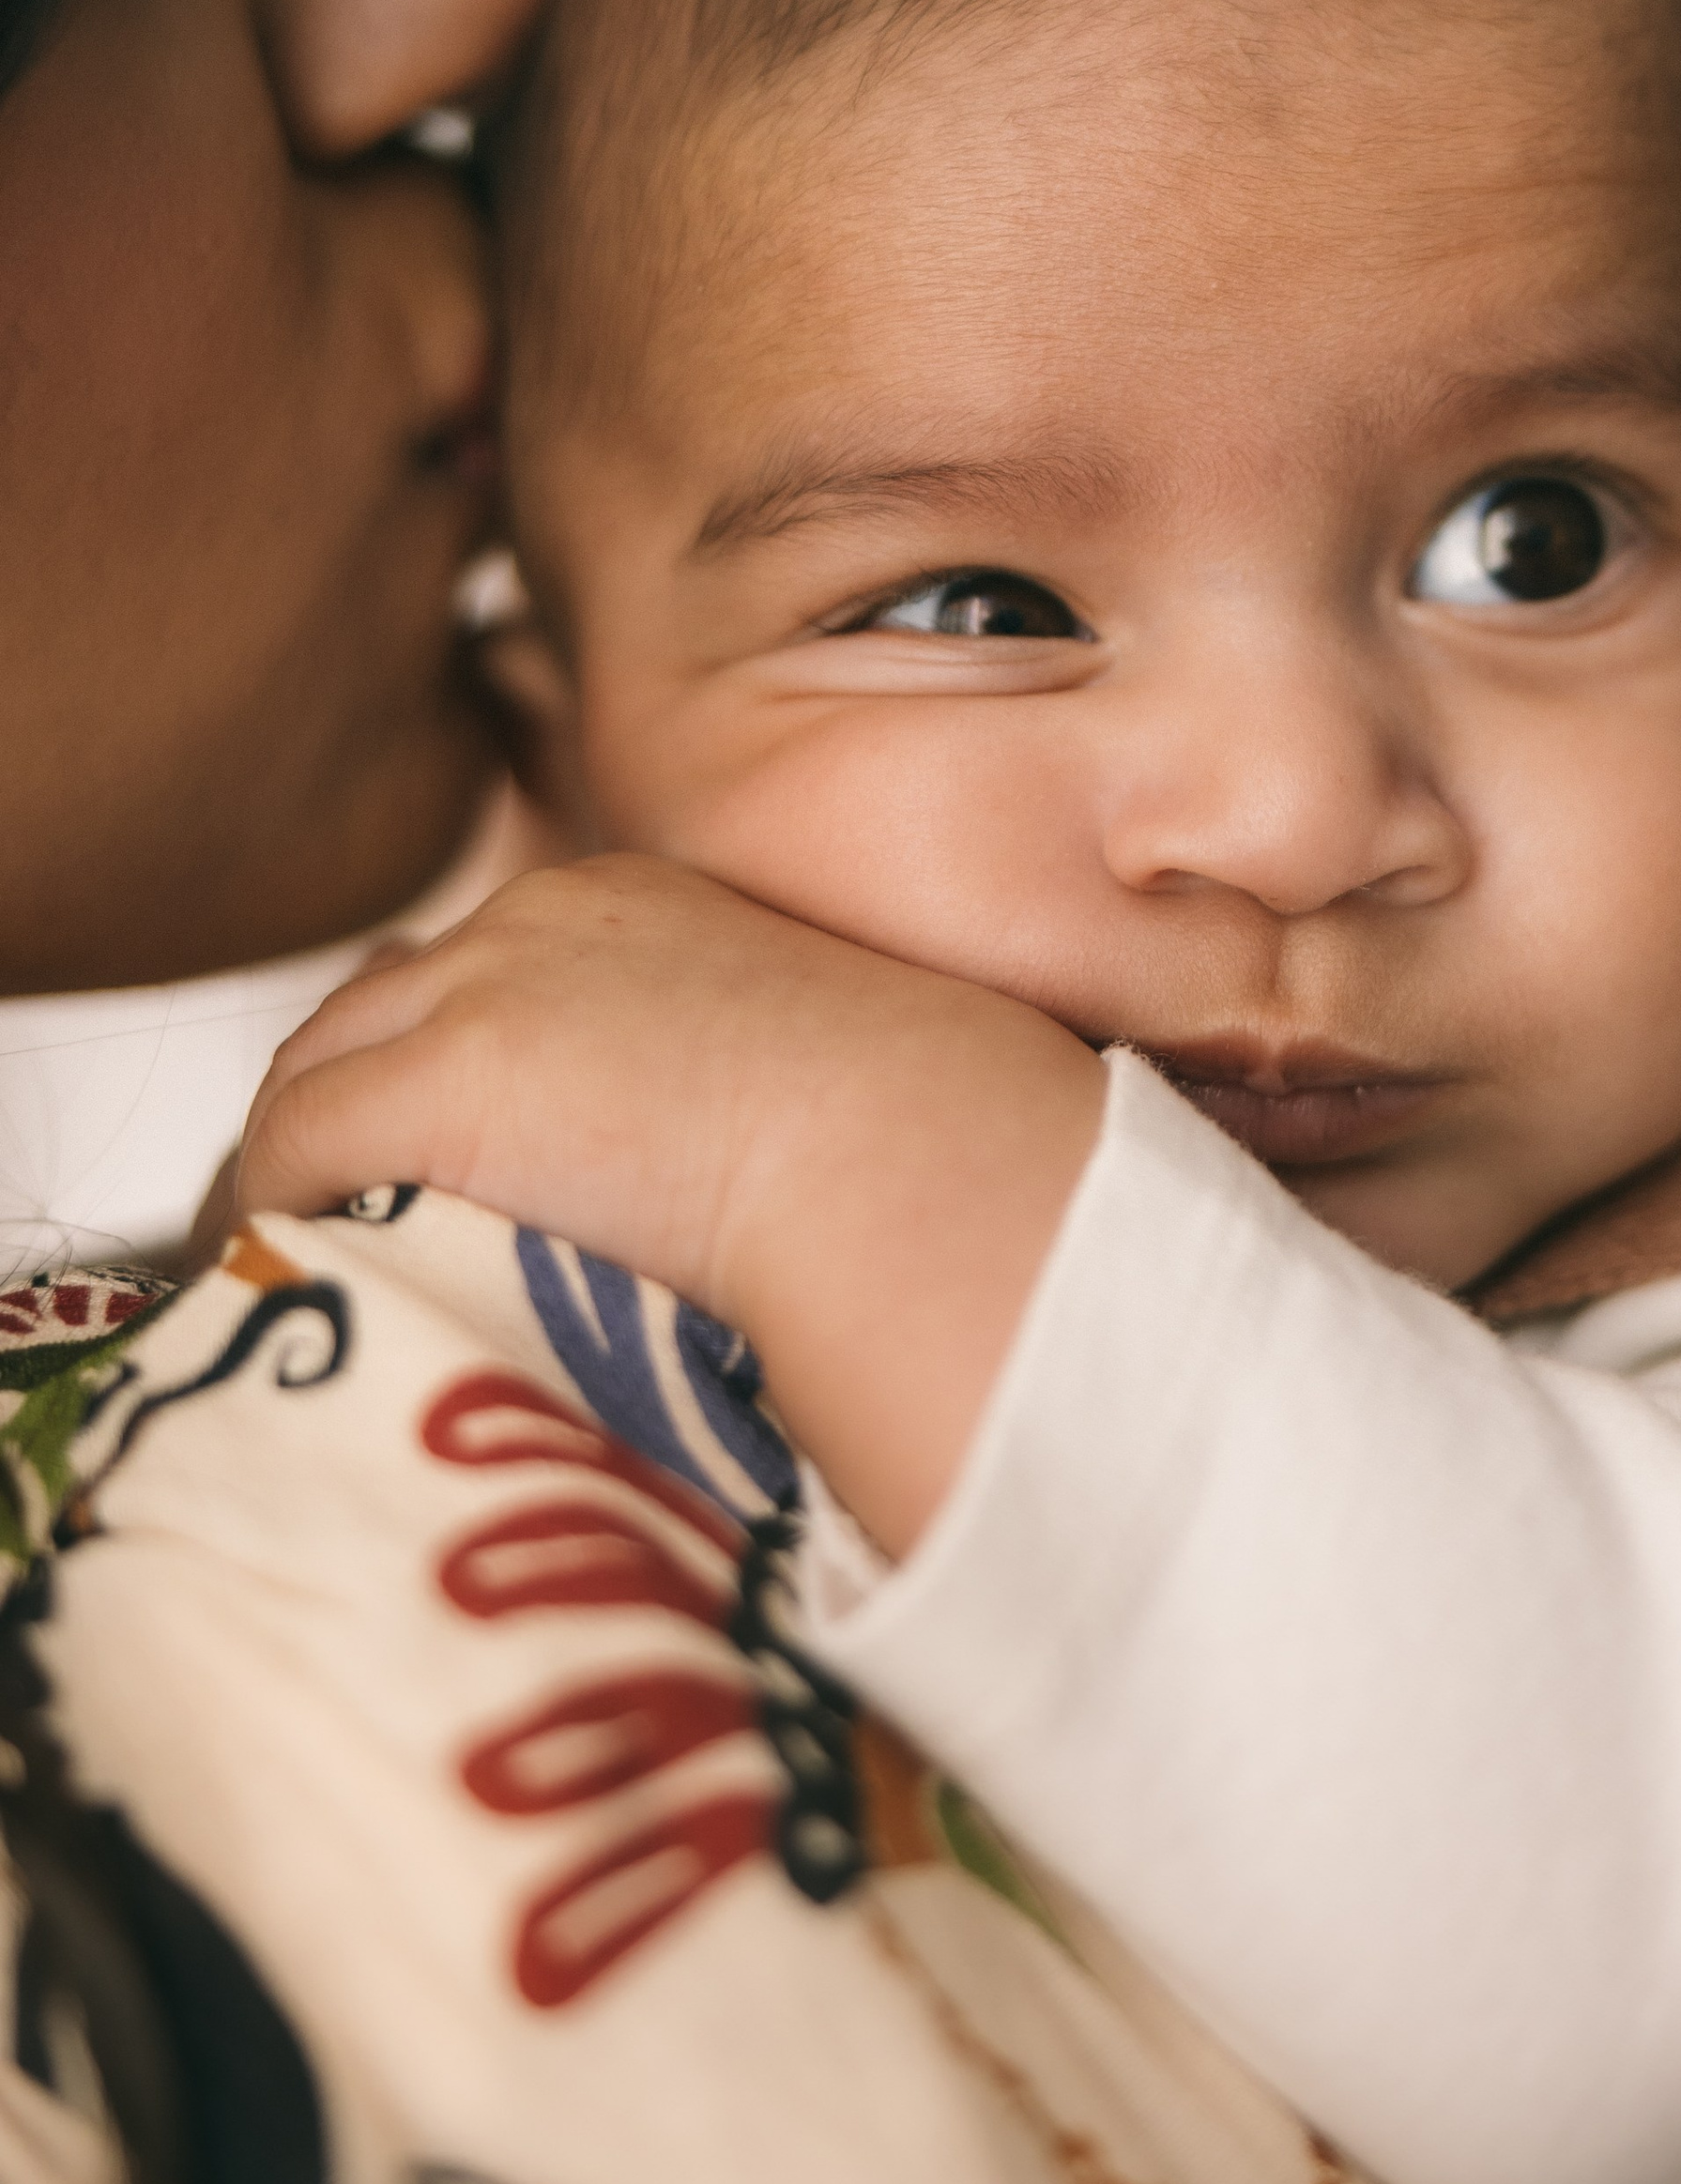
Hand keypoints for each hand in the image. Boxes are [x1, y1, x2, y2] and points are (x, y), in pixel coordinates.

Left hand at [240, 855, 1106, 1549]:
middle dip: (337, 1109)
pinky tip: (294, 1283)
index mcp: (629, 900)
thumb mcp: (802, 1067)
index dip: (426, 1065)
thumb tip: (695, 1177)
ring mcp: (488, 988)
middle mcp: (539, 917)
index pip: (471, 968)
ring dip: (296, 1167)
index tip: (421, 1158)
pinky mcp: (449, 1079)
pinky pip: (294, 1147)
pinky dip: (270, 1214)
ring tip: (305, 1264)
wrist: (908, 1149)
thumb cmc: (905, 1140)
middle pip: (370, 1006)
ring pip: (314, 1070)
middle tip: (333, 1221)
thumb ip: (718, 1082)